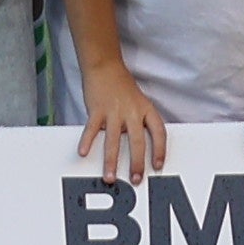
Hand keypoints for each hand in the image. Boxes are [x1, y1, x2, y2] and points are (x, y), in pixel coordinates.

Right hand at [73, 56, 170, 184]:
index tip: (158, 165)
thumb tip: (138, 150)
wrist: (105, 65)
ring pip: (114, 140)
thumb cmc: (122, 86)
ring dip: (111, 161)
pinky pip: (92, 129)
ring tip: (110, 177)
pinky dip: (87, 141)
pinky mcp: (97, 109)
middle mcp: (132, 111)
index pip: (159, 132)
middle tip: (136, 179)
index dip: (160, 150)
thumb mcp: (138, 102)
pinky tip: (83, 152)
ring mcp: (114, 110)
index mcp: (146, 109)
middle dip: (137, 163)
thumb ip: (139, 123)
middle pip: (137, 141)